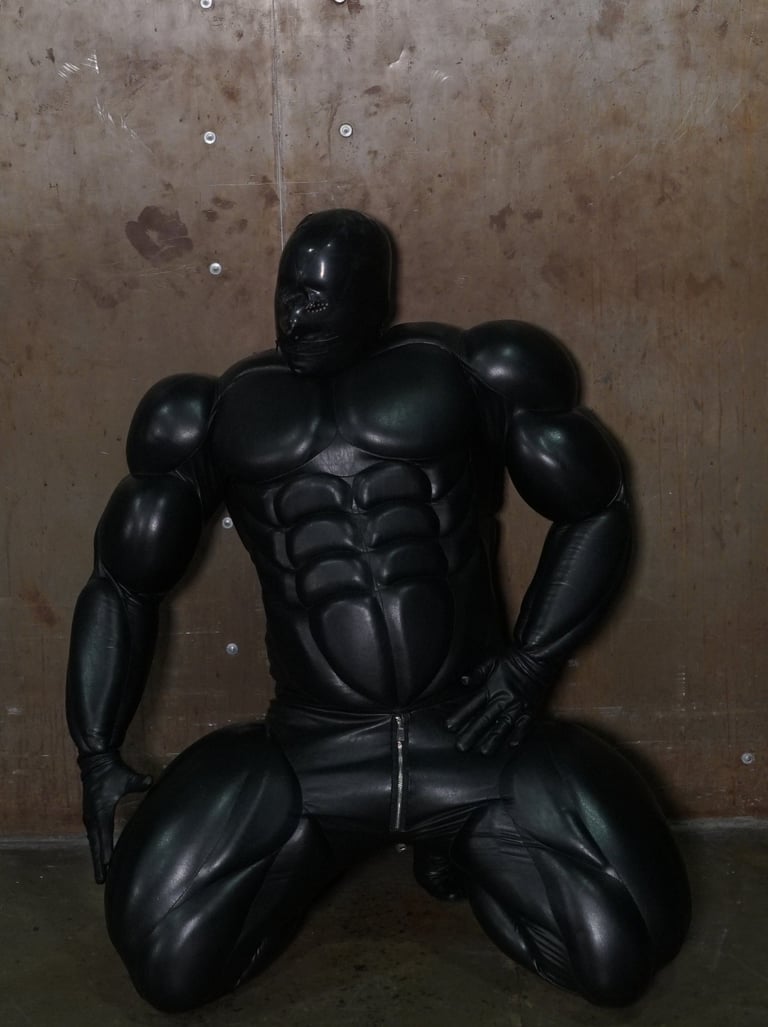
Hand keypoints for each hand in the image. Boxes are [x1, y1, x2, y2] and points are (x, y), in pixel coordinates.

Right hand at [78, 751, 151, 883]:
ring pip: (93, 842)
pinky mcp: (91, 814)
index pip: (104, 837)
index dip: (106, 853)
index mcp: (100, 813)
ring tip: (101, 874)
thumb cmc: (111, 771)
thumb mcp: (126, 777)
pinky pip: (93, 836)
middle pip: (95, 846)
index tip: (108, 868)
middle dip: (99, 863)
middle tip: (101, 881)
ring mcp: (90, 817)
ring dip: (96, 857)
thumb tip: (150, 782)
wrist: (95, 762)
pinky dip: (96, 847)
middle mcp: (92, 818)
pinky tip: (101, 855)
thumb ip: (138, 782)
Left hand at [446, 651, 553, 755]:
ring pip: (502, 726)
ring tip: (484, 752)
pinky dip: (519, 735)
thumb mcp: (491, 662)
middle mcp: (502, 700)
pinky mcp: (530, 710)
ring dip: (493, 740)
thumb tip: (463, 681)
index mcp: (491, 689)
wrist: (538, 658)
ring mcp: (517, 707)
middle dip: (472, 734)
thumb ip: (477, 674)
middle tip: (462, 746)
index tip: (450, 727)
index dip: (460, 716)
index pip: (472, 706)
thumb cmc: (513, 660)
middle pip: (484, 720)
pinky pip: (524, 725)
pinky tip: (512, 745)